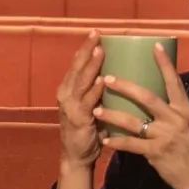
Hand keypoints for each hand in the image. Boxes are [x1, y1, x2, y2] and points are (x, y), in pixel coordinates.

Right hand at [55, 32, 105, 168]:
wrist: (77, 156)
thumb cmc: (88, 128)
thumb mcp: (92, 105)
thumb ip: (100, 91)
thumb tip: (123, 74)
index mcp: (69, 88)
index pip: (77, 63)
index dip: (85, 47)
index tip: (95, 32)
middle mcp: (66, 94)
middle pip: (77, 67)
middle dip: (87, 49)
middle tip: (96, 34)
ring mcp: (70, 106)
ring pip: (81, 81)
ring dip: (91, 66)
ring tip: (100, 51)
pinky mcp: (78, 119)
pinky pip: (87, 101)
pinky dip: (94, 90)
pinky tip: (102, 80)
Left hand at [96, 42, 188, 188]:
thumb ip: (175, 110)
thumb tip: (159, 92)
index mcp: (184, 109)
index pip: (173, 81)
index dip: (163, 63)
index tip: (153, 45)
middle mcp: (175, 119)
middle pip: (146, 97)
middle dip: (124, 87)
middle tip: (106, 78)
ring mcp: (165, 136)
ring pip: (133, 121)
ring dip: (112, 115)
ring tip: (96, 110)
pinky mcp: (156, 153)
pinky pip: (131, 145)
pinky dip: (117, 142)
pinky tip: (105, 140)